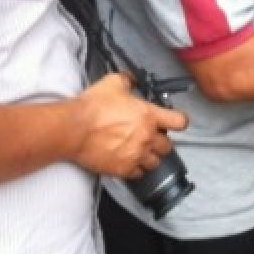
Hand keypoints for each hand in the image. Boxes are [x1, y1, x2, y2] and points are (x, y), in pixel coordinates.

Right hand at [70, 73, 187, 179]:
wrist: (74, 129)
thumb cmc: (93, 107)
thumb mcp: (113, 83)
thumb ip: (129, 80)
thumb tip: (132, 79)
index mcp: (149, 116)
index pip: (180, 122)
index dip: (178, 121)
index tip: (173, 122)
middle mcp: (147, 137)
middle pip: (167, 146)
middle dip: (160, 142)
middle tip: (150, 137)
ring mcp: (136, 155)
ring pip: (154, 163)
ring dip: (150, 157)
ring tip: (140, 151)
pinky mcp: (123, 169)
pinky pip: (138, 174)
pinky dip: (136, 169)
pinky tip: (129, 161)